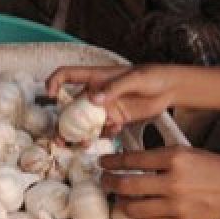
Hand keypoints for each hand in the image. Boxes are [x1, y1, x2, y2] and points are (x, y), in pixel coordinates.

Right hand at [46, 65, 179, 135]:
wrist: (169, 89)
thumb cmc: (151, 76)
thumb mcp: (134, 79)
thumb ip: (114, 88)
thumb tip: (94, 99)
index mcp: (95, 77)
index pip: (67, 75)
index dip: (54, 82)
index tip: (50, 95)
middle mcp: (96, 93)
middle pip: (71, 108)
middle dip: (64, 124)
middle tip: (61, 139)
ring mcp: (105, 107)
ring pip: (85, 123)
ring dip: (82, 134)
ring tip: (85, 144)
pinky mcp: (116, 118)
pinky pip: (103, 130)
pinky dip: (104, 134)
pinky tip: (114, 130)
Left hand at [98, 146, 219, 218]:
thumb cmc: (214, 167)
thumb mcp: (188, 152)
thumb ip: (160, 157)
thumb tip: (130, 161)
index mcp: (175, 158)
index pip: (132, 160)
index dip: (112, 162)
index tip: (103, 163)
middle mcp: (173, 182)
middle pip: (127, 185)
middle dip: (110, 183)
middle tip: (105, 181)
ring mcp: (176, 206)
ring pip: (134, 209)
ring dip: (122, 203)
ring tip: (121, 199)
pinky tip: (139, 212)